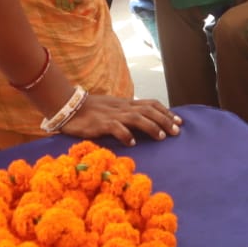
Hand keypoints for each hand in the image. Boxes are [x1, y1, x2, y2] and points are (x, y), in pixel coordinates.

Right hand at [62, 94, 182, 146]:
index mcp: (126, 104)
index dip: (166, 112)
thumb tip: (142, 123)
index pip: (151, 104)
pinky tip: (132, 143)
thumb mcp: (112, 109)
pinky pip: (115, 127)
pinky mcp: (100, 123)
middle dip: (165, 120)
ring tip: (161, 137)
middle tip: (176, 132)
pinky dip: (125, 134)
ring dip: (151, 126)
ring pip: (137, 117)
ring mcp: (112, 115)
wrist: (69, 106)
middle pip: (149, 110)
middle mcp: (122, 107)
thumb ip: (126, 114)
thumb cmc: (91, 111)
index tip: (179, 122)